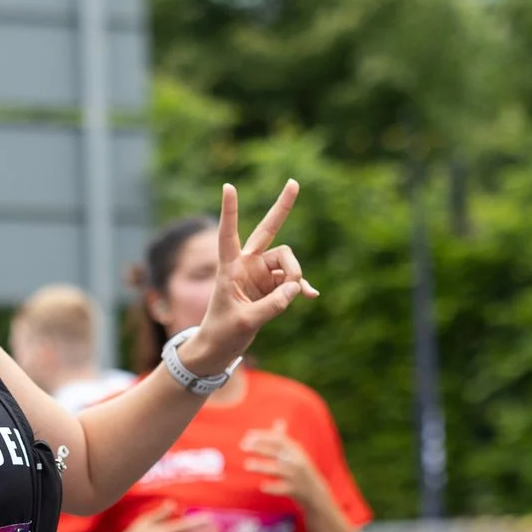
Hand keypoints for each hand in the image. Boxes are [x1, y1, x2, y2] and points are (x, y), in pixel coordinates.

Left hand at [187, 181, 315, 371]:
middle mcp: (247, 265)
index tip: (228, 187)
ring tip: (296, 294)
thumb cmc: (222, 333)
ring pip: (288, 262)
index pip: (228, 234)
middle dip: (282, 208)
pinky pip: (293, 281)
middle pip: (268, 230)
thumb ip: (272, 305)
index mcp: (229, 268)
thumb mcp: (246, 322)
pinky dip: (301, 287)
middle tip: (294, 183)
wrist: (220, 348)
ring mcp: (261, 274)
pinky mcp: (272, 287)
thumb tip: (297, 288)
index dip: (230, 211)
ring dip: (295, 275)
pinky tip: (311, 296)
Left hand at [242, 425, 328, 510]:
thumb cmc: (301, 470)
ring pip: (278, 470)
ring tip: (247, 465)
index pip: (279, 439)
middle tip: (242, 446)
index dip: (263, 436)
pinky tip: (262, 486)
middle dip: (260, 447)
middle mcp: (297, 461)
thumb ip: (284, 439)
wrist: (315, 492)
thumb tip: (278, 421)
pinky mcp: (295, 490)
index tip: (247, 436)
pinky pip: (283, 488)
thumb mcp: (296, 453)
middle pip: (277, 451)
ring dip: (262, 466)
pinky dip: (273, 488)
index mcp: (295, 450)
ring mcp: (296, 476)